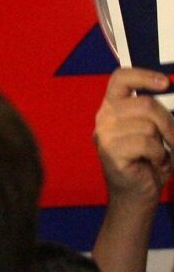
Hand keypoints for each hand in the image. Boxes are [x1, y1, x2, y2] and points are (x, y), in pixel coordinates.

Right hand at [91, 68, 173, 271]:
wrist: (137, 194)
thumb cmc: (148, 161)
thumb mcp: (154, 130)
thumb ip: (155, 112)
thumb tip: (170, 93)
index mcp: (112, 107)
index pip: (120, 78)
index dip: (143, 76)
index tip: (164, 83)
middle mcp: (104, 117)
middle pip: (145, 104)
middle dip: (168, 123)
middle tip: (173, 140)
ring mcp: (104, 134)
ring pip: (148, 125)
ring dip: (164, 143)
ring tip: (159, 154)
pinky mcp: (109, 152)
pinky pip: (146, 143)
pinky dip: (158, 155)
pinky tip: (152, 163)